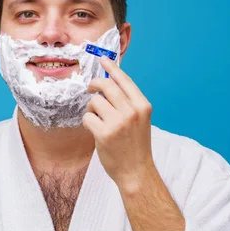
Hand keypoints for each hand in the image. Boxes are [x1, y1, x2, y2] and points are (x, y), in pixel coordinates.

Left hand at [83, 56, 155, 188]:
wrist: (136, 171)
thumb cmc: (135, 144)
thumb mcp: (139, 119)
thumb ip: (127, 101)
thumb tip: (108, 82)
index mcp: (142, 105)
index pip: (124, 80)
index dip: (111, 68)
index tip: (102, 59)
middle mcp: (132, 111)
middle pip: (106, 86)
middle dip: (94, 85)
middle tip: (90, 89)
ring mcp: (118, 122)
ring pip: (94, 102)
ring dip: (91, 109)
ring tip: (98, 120)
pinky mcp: (104, 134)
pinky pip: (87, 118)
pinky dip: (88, 123)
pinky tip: (95, 131)